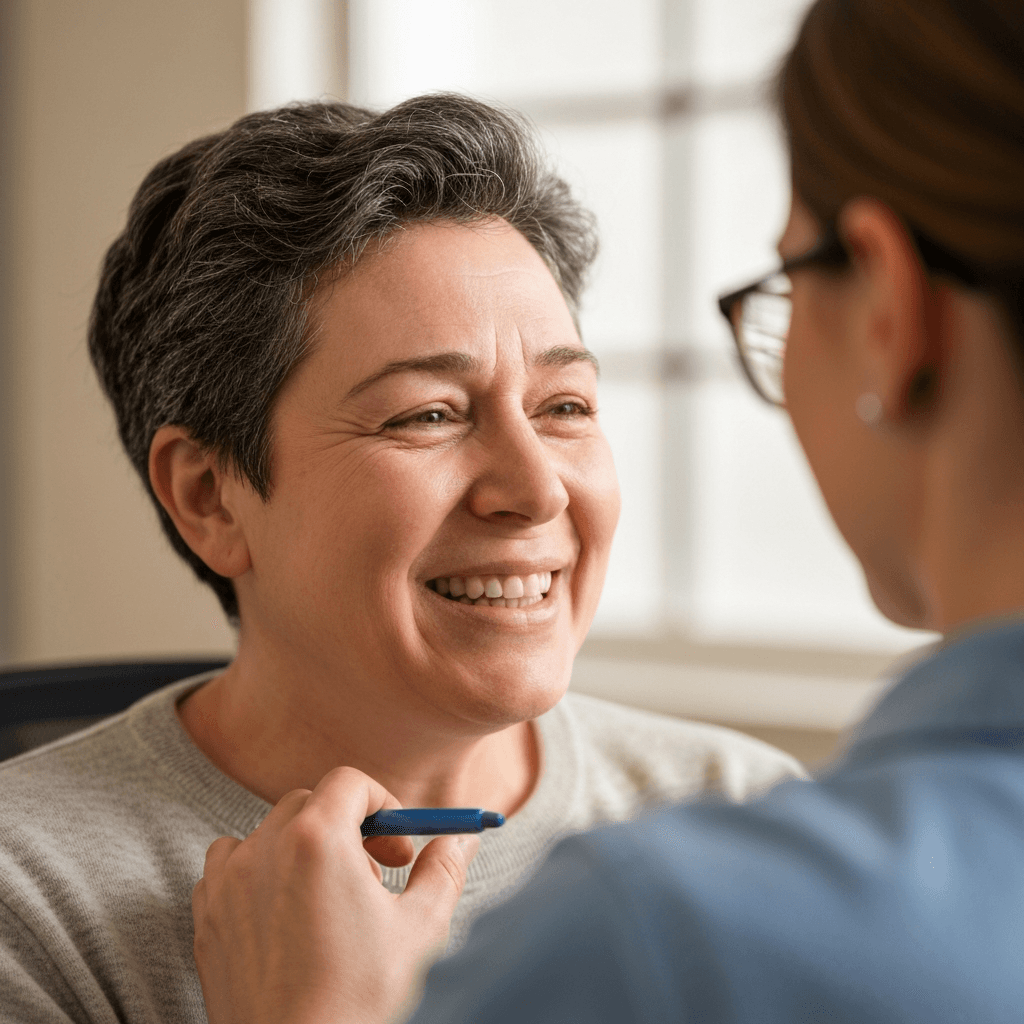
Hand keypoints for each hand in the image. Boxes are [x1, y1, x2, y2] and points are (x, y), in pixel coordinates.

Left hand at [192, 766, 479, 1023]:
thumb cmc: (357, 1000)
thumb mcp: (419, 930)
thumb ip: (443, 870)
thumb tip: (461, 838)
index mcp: (317, 840)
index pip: (349, 782)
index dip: (382, 803)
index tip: (399, 846)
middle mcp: (265, 850)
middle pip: (310, 802)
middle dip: (347, 825)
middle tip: (378, 872)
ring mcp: (228, 883)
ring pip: (267, 831)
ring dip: (301, 847)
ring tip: (328, 896)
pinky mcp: (207, 917)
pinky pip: (228, 866)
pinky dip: (256, 873)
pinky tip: (284, 913)